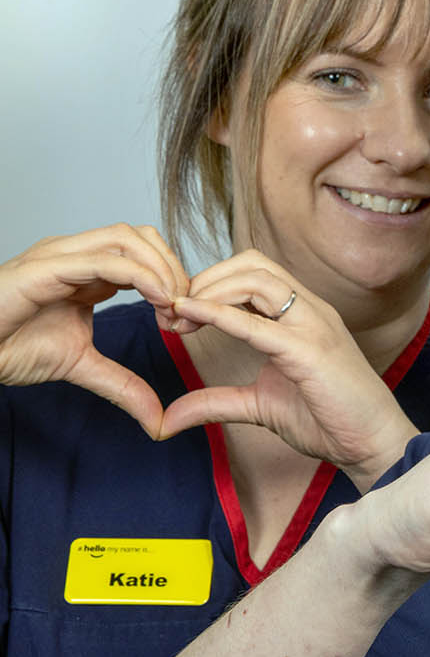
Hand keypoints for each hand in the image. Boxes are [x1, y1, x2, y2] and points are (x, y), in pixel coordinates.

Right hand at [0, 225, 190, 431]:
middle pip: (144, 236)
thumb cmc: (10, 347)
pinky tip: (158, 300)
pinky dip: (142, 276)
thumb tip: (157, 419)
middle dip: (174, 268)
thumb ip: (121, 384)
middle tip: (185, 310)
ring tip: (172, 307)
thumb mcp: (80, 366)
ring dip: (162, 269)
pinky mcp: (46, 267)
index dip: (173, 279)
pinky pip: (105, 259)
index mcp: (87, 270)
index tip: (184, 319)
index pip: (145, 253)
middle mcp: (76, 254)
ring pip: (129, 238)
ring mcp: (60, 256)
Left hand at [158, 253, 415, 482]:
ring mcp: (313, 327)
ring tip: (180, 317)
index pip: (253, 273)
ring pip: (255, 278)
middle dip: (205, 280)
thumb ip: (218, 402)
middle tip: (173, 313)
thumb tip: (170, 417)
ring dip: (209, 291)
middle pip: (251, 264)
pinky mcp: (310, 352)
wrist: (373, 443)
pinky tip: (190, 317)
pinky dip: (218, 314)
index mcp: (303, 317)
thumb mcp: (260, 406)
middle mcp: (310, 311)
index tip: (178, 315)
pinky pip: (257, 323)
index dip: (211, 285)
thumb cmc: (330, 421)